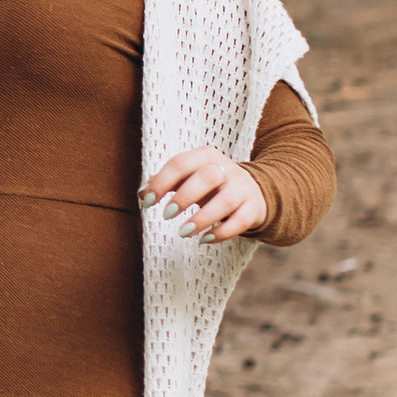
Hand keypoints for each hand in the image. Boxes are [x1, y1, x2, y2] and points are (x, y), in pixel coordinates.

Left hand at [141, 148, 268, 243]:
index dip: (161, 183)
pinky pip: (241, 221)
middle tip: (166, 215)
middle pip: (207, 177)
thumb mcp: (189, 178)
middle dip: (184, 197)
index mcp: (206, 156)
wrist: (253, 191)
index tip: (148, 202)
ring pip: (226, 201)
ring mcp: (243, 188)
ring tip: (183, 232)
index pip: (180, 163)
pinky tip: (204, 240)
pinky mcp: (254, 208)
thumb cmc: (211, 185)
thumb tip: (141, 193)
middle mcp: (226, 169)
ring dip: (202, 218)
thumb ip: (165, 182)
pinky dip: (222, 233)